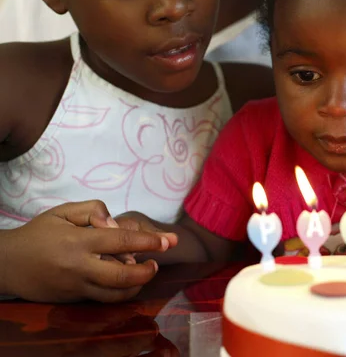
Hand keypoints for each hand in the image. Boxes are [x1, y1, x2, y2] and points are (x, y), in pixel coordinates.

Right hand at [1, 201, 170, 302]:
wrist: (8, 264)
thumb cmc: (40, 233)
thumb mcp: (63, 211)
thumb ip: (93, 210)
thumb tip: (114, 223)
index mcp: (79, 241)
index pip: (121, 241)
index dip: (147, 241)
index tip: (166, 241)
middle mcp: (80, 267)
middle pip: (122, 276)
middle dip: (147, 271)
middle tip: (156, 262)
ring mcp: (77, 287)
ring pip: (116, 294)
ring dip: (137, 284)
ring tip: (145, 271)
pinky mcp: (74, 300)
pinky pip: (103, 299)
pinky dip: (120, 292)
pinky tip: (127, 281)